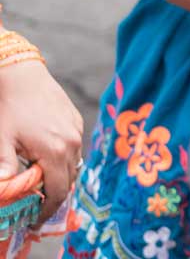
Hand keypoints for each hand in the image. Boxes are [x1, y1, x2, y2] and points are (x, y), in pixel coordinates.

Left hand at [0, 60, 83, 220]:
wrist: (23, 75)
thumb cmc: (10, 109)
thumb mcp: (3, 141)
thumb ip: (5, 168)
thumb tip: (3, 192)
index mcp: (54, 151)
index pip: (58, 191)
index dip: (47, 210)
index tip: (35, 220)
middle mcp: (72, 143)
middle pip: (69, 181)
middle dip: (54, 197)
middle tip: (37, 206)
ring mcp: (76, 131)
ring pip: (74, 165)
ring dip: (61, 178)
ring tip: (42, 184)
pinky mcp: (76, 121)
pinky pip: (75, 148)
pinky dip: (64, 160)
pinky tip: (47, 159)